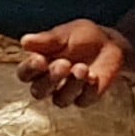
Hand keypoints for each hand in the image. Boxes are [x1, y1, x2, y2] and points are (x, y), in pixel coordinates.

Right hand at [17, 19, 132, 106]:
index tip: (40, 59)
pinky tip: (94, 76)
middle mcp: (49, 81)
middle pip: (38, 92)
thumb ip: (46, 40)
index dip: (30, 70)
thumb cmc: (81, 36)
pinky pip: (81, 101)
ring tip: (83, 67)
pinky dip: (87, 90)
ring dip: (71, 85)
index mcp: (38, 65)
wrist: (110, 44)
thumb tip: (24, 42)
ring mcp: (66, 91)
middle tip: (64, 63)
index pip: (25, 74)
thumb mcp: (64, 33)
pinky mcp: (85, 98)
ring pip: (60, 101)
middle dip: (50, 80)